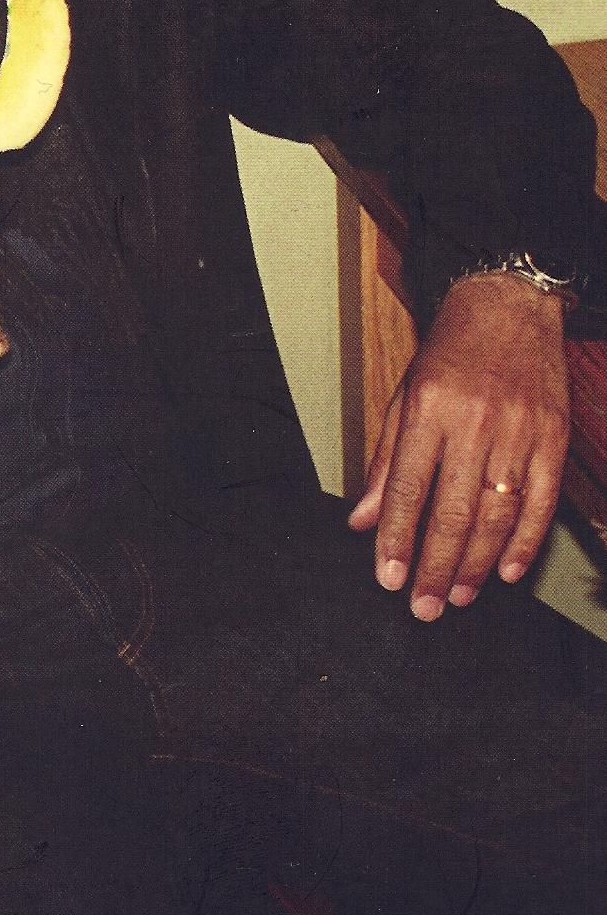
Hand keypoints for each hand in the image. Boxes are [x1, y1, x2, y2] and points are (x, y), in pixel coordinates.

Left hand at [346, 272, 569, 618]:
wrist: (508, 306)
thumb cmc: (449, 353)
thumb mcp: (405, 397)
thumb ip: (387, 463)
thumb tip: (362, 520)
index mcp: (428, 410)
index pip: (409, 489)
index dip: (398, 540)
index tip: (389, 579)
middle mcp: (473, 422)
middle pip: (453, 511)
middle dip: (436, 567)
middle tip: (424, 607)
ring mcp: (518, 431)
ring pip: (497, 513)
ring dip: (476, 563)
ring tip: (458, 595)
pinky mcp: (553, 437)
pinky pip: (541, 500)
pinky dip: (525, 541)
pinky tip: (506, 571)